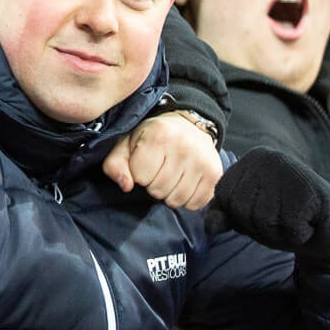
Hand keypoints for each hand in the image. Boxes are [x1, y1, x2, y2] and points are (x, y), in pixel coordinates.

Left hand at [104, 111, 222, 209]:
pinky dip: (187, 199)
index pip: (140, 176)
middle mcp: (184, 146)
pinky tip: (185, 183)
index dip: (139, 173)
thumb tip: (126, 185)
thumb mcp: (127, 144)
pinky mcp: (215, 174)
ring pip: (176, 200)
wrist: (189, 125)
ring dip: (170, 194)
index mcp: (159, 135)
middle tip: (160, 170)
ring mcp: (202, 161)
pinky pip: (195, 204)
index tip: (146, 162)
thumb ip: (115, 164)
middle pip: (158, 190)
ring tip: (172, 176)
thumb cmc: (153, 137)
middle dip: (154, 185)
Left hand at [211, 147, 329, 269]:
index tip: (268, 212)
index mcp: (250, 160)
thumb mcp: (251, 216)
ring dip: (280, 232)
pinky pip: (288, 228)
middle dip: (261, 227)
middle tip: (285, 217)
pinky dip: (298, 234)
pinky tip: (309, 222)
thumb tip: (210, 227)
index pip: (225, 198)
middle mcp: (267, 158)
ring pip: (263, 220)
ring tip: (297, 219)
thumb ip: (228, 216)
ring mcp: (288, 170)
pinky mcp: (307, 189)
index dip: (242, 217)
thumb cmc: (288, 217)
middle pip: (242, 210)